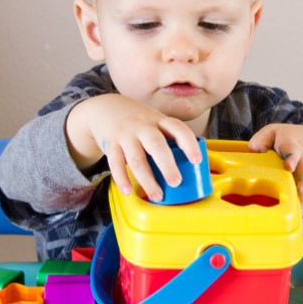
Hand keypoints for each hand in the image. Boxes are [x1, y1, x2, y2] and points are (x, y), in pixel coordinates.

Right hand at [66, 94, 201, 201]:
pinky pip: (115, 164)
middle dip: (167, 165)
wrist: (106, 108)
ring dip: (147, 180)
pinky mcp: (111, 145)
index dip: (189, 144)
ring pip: (136, 159)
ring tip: (157, 195)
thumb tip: (189, 166)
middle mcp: (142, 126)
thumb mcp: (155, 121)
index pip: (178, 128)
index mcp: (158, 120)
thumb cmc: (138, 121)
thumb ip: (167, 138)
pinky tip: (128, 191)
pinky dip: (122, 179)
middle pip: (156, 145)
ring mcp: (125, 136)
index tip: (197, 160)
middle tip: (176, 182)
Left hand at [248, 123, 302, 212]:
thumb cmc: (290, 139)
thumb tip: (253, 150)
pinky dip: (300, 211)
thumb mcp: (274, 132)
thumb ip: (262, 138)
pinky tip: (291, 221)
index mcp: (294, 146)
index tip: (289, 166)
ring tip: (297, 212)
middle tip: (302, 193)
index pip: (293, 150)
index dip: (292, 157)